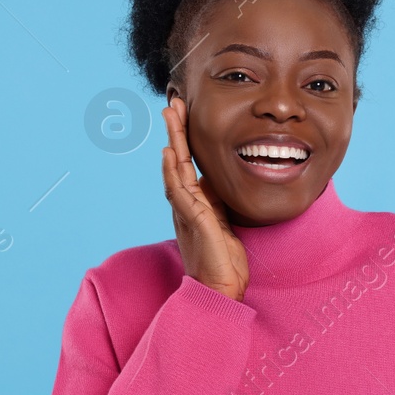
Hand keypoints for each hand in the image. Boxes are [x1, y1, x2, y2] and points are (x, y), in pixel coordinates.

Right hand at [161, 97, 248, 301]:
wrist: (219, 291)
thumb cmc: (223, 263)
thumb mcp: (225, 224)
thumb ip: (218, 203)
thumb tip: (218, 183)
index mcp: (197, 204)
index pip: (189, 164)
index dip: (187, 140)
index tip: (185, 116)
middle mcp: (187, 205)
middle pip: (178, 160)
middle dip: (176, 131)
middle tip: (173, 103)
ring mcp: (187, 211)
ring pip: (175, 168)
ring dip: (173, 140)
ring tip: (170, 115)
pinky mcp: (193, 221)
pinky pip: (179, 191)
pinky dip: (172, 171)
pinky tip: (169, 153)